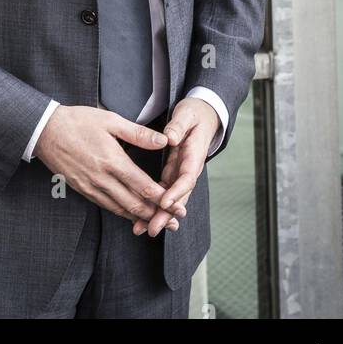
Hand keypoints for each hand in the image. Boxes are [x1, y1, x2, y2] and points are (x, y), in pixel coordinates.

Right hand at [33, 105, 183, 232]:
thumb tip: (163, 140)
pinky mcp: (83, 190)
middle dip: (157, 215)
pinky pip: (107, 206)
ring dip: (141, 218)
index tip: (178, 206)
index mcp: (112, 160)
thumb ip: (138, 133)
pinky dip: (123, 213)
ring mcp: (91, 187)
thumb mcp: (110, 120)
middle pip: (134, 204)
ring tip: (159, 224)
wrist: (45, 131)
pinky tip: (133, 215)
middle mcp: (102, 178)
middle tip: (175, 222)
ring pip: (120, 209)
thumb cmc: (78, 121)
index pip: (142, 186)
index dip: (162, 199)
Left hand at [131, 97, 218, 236]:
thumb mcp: (187, 115)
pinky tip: (141, 218)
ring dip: (158, 215)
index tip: (164, 202)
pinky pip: (163, 193)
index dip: (176, 192)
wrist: (202, 117)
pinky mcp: (172, 175)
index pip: (187, 178)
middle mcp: (188, 170)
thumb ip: (178, 126)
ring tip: (141, 229)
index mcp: (194, 156)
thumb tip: (170, 138)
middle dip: (165, 214)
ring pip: (170, 199)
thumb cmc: (194, 115)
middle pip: (179, 197)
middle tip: (152, 228)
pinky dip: (154, 206)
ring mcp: (180, 174)